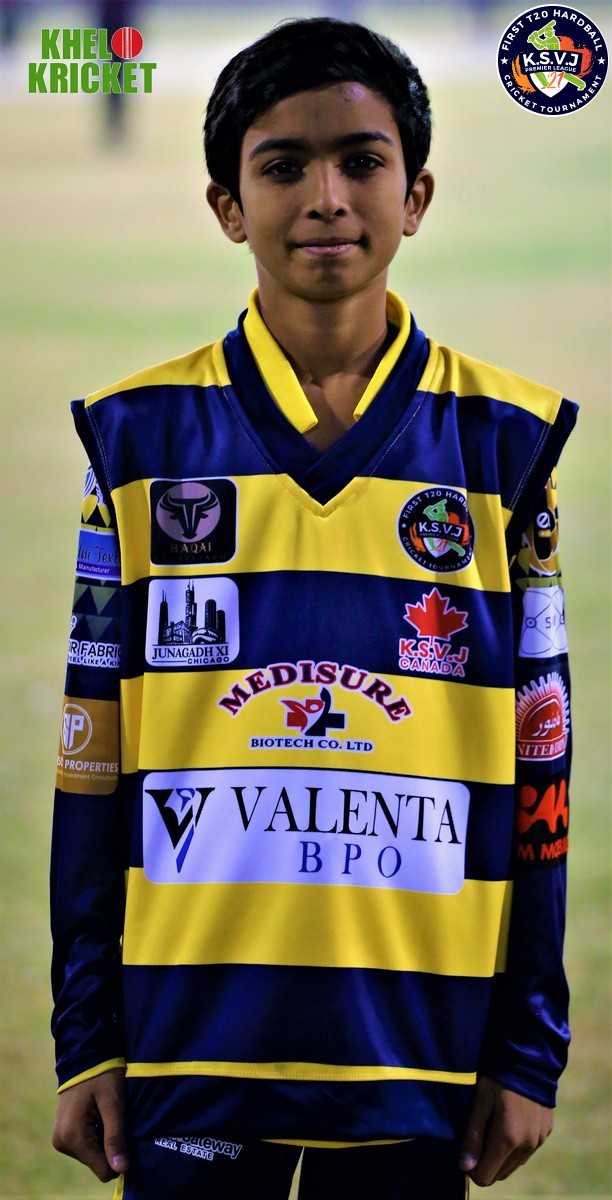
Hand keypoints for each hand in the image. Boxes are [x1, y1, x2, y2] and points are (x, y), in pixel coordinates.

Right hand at [51, 1067, 129, 1181]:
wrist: (84, 1056)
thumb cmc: (102, 1076)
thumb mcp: (113, 1104)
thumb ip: (115, 1137)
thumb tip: (121, 1170)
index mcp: (74, 1137)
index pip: (103, 1169)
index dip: (118, 1156)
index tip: (124, 1133)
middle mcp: (62, 1143)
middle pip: (97, 1162)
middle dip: (109, 1145)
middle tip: (114, 1119)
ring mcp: (60, 1139)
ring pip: (91, 1155)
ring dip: (102, 1139)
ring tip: (105, 1115)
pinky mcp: (61, 1135)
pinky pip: (84, 1147)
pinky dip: (95, 1136)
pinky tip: (97, 1116)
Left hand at [458, 1076, 553, 1185]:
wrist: (533, 1056)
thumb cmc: (500, 1075)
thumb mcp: (481, 1100)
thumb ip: (473, 1134)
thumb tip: (465, 1166)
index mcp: (508, 1138)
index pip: (486, 1176)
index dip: (472, 1168)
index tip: (465, 1151)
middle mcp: (527, 1145)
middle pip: (500, 1174)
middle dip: (485, 1163)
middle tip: (477, 1137)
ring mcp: (539, 1141)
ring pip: (514, 1164)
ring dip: (500, 1156)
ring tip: (492, 1128)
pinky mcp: (546, 1133)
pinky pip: (526, 1152)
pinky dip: (514, 1147)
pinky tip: (509, 1123)